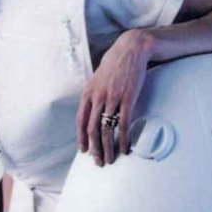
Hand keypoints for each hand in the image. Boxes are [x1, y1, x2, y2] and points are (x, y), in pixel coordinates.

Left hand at [77, 28, 154, 166]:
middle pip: (92, 129)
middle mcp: (97, 97)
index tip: (84, 151)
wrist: (131, 50)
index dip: (82, 138)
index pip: (80, 121)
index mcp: (87, 94)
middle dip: (95, 149)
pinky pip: (123, 123)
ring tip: (111, 159)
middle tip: (98, 162)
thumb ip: (93, 95)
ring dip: (108, 148)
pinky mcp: (127, 99)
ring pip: (106, 129)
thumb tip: (92, 111)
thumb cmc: (115, 65)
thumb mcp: (97, 79)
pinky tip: (125, 148)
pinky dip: (123, 138)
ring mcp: (112, 99)